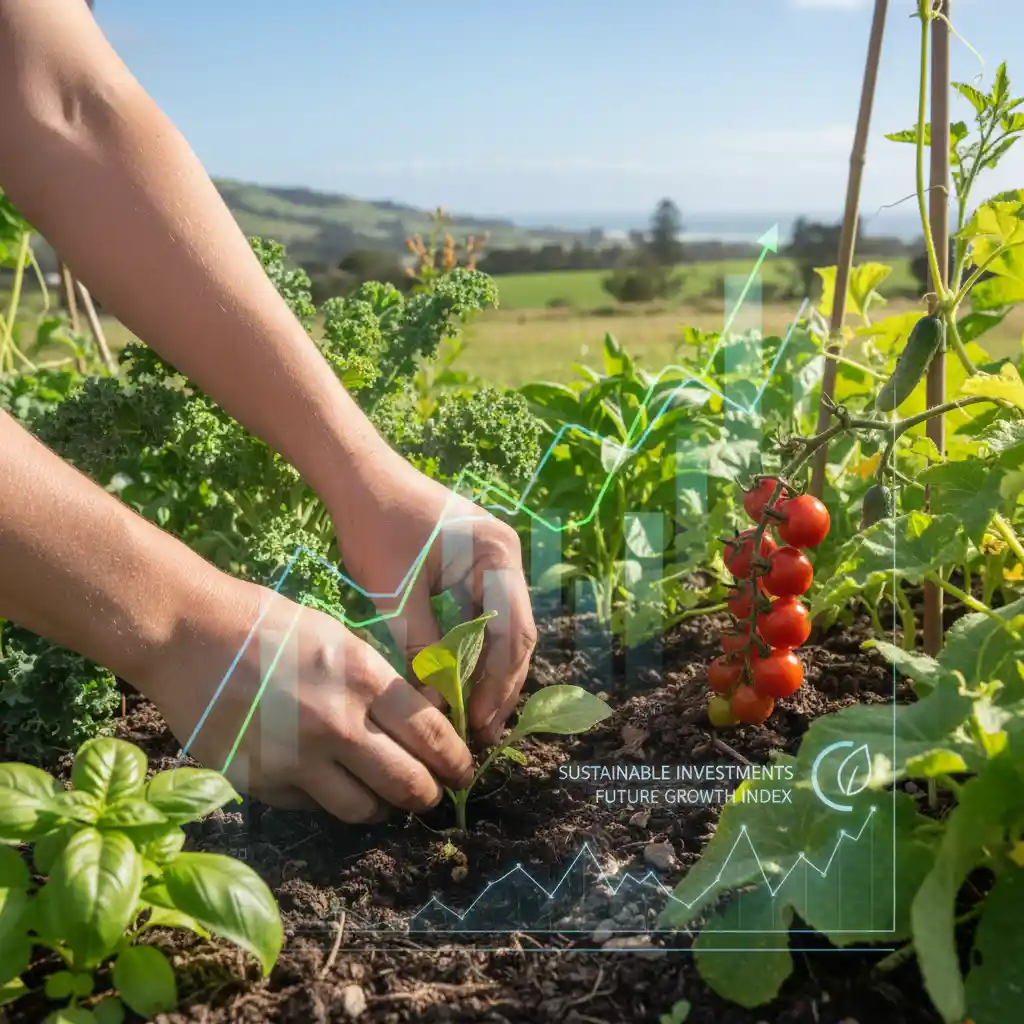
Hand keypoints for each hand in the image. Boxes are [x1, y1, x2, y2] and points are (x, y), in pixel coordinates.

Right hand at [136, 577, 473, 821]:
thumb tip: (424, 723)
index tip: (463, 771)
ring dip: (382, 808)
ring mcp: (298, 761)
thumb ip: (381, 685)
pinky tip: (325, 781)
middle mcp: (339, 726)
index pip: (432, 737)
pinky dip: (327, 800)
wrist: (191, 636)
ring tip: (383, 798)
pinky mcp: (262, 784)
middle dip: (429, 795)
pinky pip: (312, 807)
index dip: (456, 761)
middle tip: (432, 794)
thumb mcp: (341, 642)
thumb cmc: (272, 628)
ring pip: (363, 810)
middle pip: (408, 784)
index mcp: (365, 681)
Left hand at [330, 451, 536, 744]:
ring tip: (474, 719)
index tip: (476, 724)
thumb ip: (421, 649)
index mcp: (498, 556)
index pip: (511, 632)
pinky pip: (485, 617)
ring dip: (488, 672)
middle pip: (515, 634)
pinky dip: (474, 651)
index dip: (497, 684)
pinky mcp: (475, 567)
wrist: (357, 478)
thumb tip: (435, 707)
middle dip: (499, 685)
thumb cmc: (376, 527)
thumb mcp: (396, 595)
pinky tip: (461, 682)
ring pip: (502, 629)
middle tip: (482, 733)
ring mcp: (494, 560)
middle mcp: (507, 557)